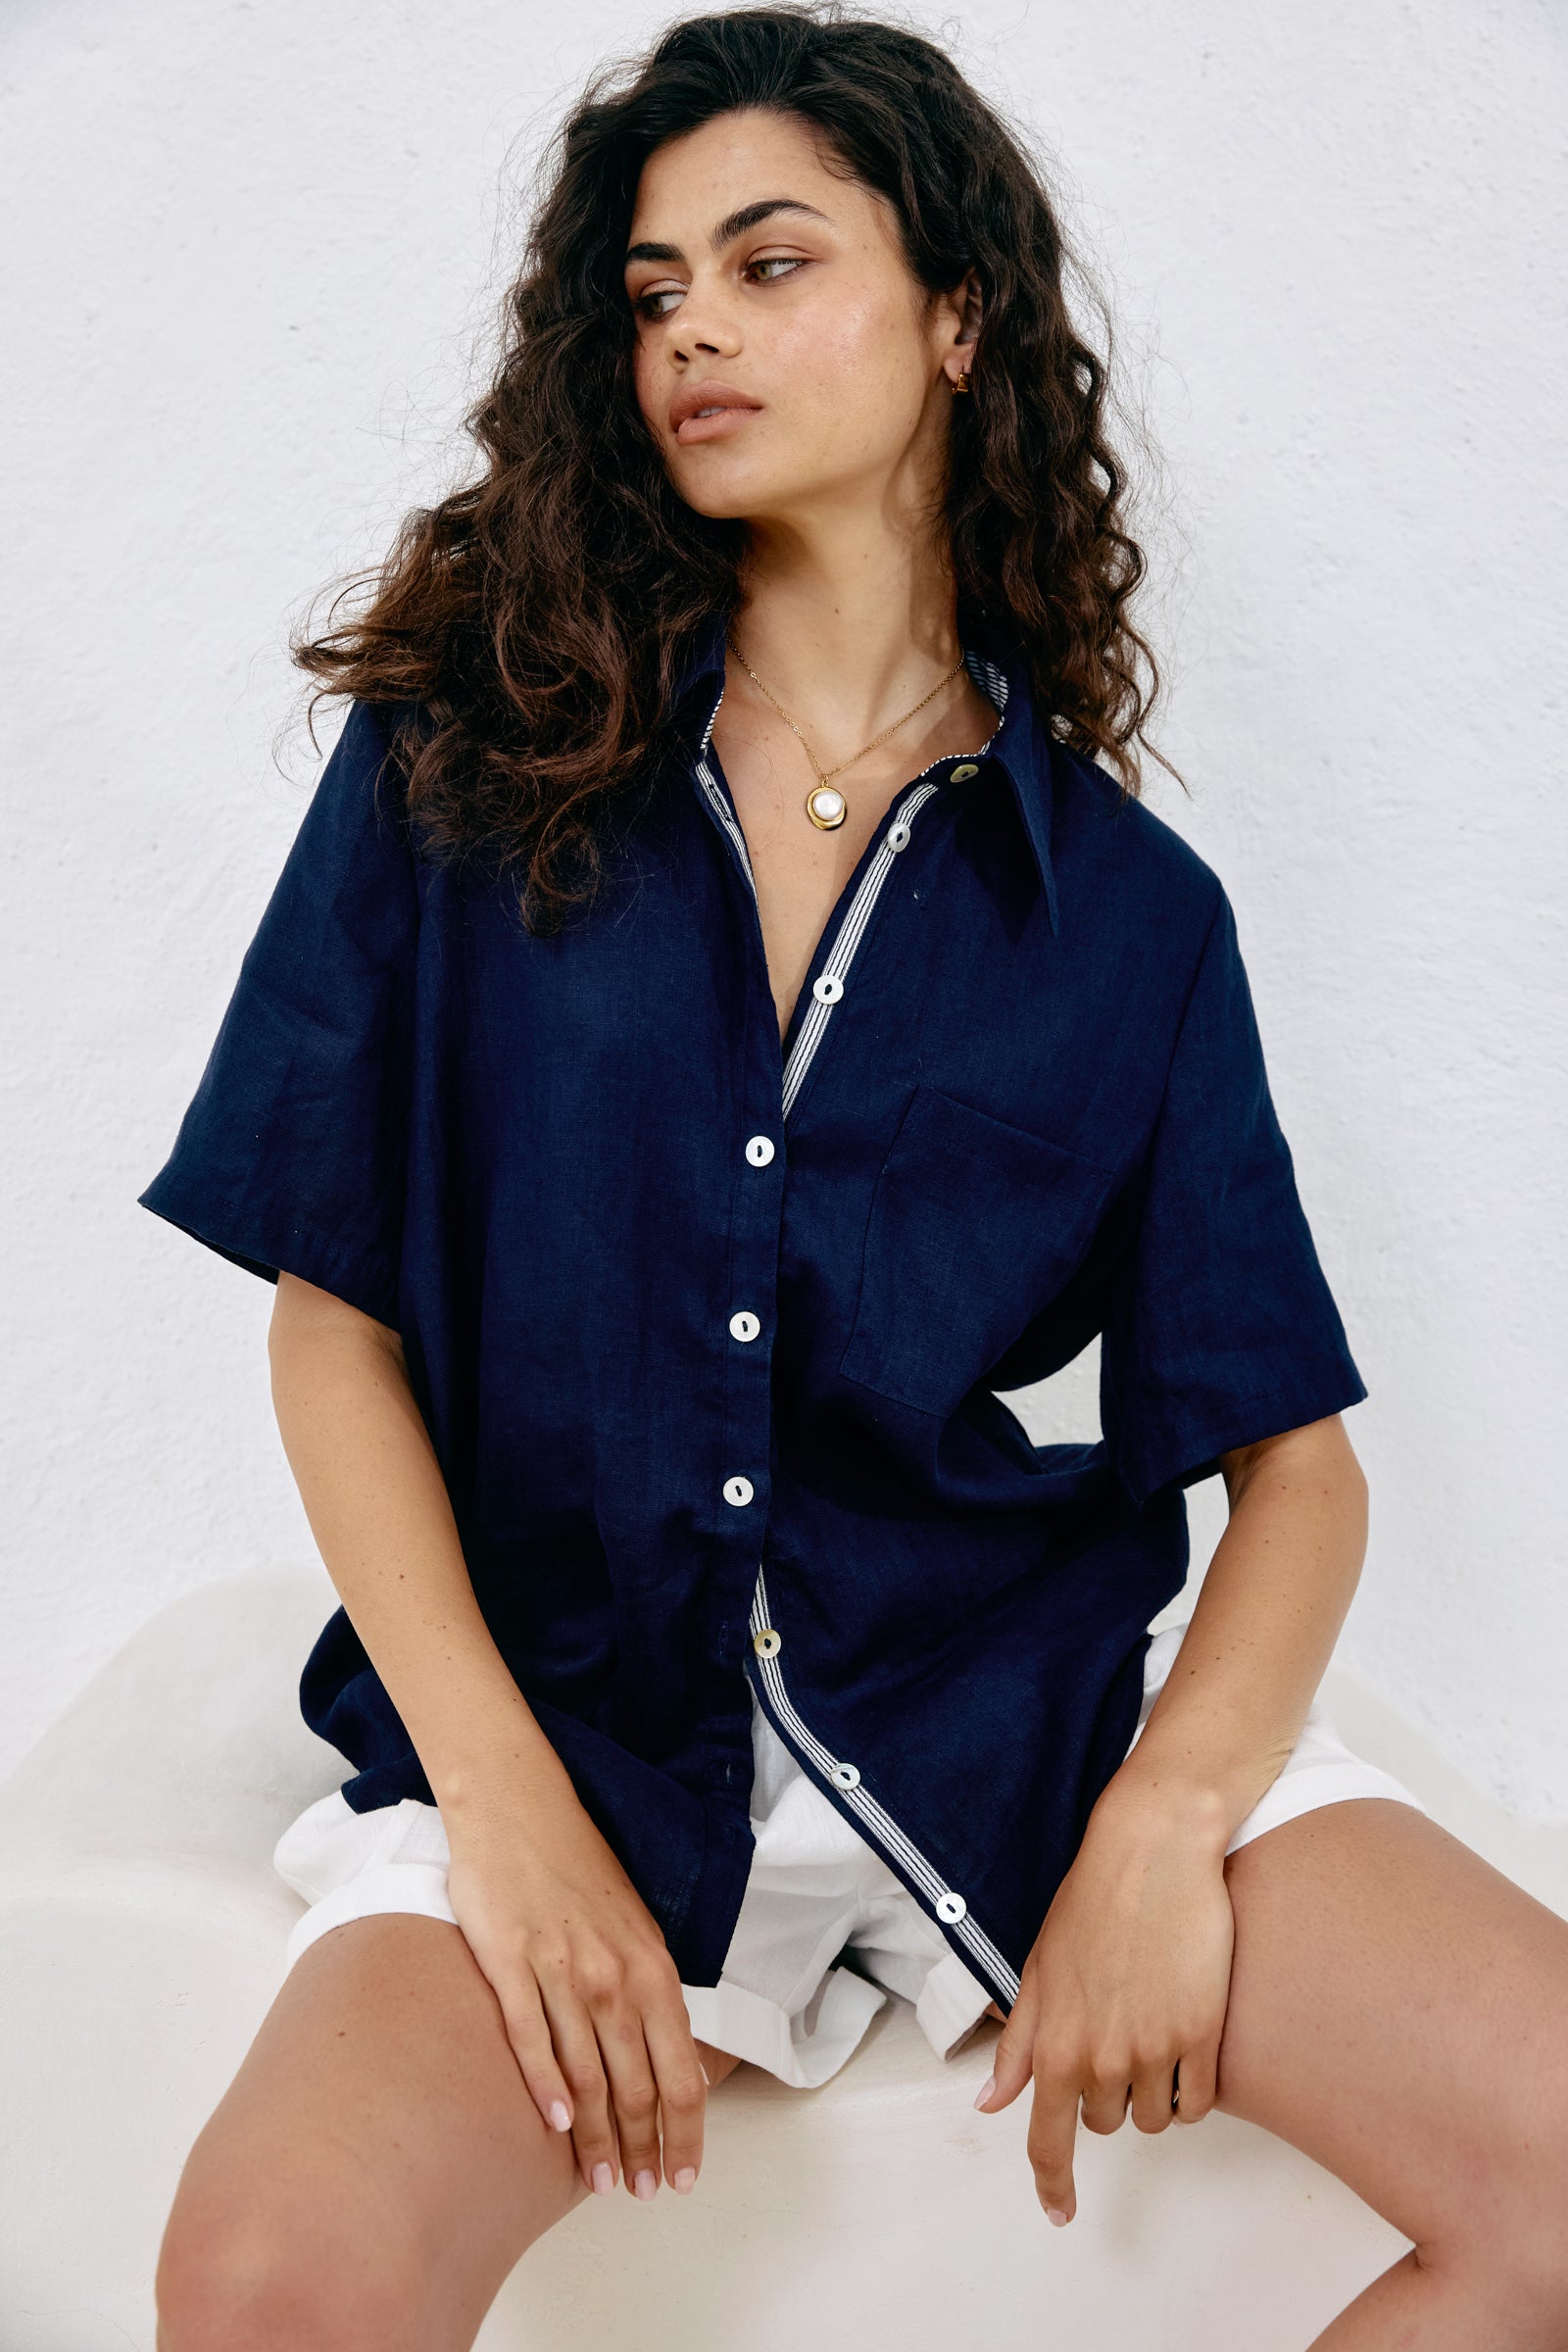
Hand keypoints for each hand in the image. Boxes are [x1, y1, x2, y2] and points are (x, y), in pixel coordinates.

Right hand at [444, 1784, 708, 2201]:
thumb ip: (649, 1990)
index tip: (682, 2176)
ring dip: (596, 2137)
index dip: (685, 2133)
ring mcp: (561, 1971)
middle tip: (641, 2193)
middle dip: (644, 2149)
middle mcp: (615, 1976)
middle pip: (638, 2086)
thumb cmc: (577, 1870)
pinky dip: (545, 2088)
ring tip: (602, 2181)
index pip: (683, 2072)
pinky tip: (553, 2126)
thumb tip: (665, 2052)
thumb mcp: (635, 1927)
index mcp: (652, 1968)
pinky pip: (530, 2038)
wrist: (517, 1810)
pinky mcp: (510, 1963)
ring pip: (587, 2076)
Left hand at [972, 1789, 1235, 2223]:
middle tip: (1112, 2033)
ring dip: (1150, 2093)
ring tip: (1150, 2032)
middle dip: (1105, 2094)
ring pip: (1153, 2118)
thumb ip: (1017, 2044)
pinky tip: (1185, 2050)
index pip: (1047, 2138)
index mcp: (1053, 2043)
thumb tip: (990, 2103)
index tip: (1060, 2212)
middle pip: (1105, 2124)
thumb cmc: (1090, 1901)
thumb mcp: (1037, 1970)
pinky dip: (1190, 2090)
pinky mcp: (1203, 2036)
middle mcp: (1101, 2057)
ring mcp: (1155, 2050)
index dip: (1053, 2182)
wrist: (1154, 1852)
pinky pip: (1199, 2102)